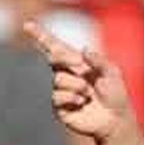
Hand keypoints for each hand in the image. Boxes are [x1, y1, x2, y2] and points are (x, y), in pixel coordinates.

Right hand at [24, 21, 134, 143]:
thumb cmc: (116, 95)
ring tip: (88, 94)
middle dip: (64, 58)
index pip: (55, 47)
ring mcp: (61, 91)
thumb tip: (84, 50)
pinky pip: (58, 96)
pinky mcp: (59, 106)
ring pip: (58, 79)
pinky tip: (82, 103)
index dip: (40, 36)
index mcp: (76, 63)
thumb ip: (99, 60)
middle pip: (53, 57)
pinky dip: (73, 97)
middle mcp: (66, 75)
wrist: (115, 120)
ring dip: (77, 85)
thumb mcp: (112, 72)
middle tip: (80, 66)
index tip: (27, 25)